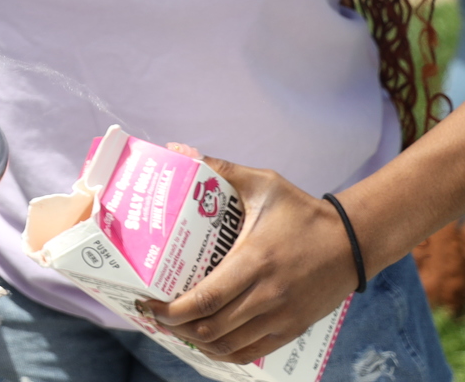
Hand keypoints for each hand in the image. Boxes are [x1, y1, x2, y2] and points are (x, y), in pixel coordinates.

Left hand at [139, 158, 358, 364]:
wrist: (355, 241)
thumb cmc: (303, 211)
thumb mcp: (263, 184)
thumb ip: (220, 168)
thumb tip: (178, 150)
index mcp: (254, 260)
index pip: (206, 299)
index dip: (172, 310)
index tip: (147, 303)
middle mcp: (267, 295)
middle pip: (211, 327)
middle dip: (174, 326)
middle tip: (152, 314)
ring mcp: (282, 317)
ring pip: (228, 345)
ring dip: (195, 341)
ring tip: (174, 327)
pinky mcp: (293, 328)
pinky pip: (251, 352)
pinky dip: (223, 352)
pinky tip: (206, 341)